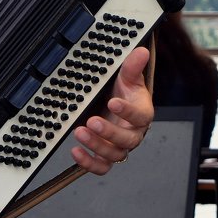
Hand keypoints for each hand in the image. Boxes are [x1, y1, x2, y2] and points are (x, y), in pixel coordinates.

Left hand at [70, 45, 153, 175]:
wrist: (114, 105)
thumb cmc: (123, 93)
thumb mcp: (127, 78)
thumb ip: (132, 67)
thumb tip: (141, 51)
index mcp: (141, 114)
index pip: (140, 116)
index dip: (127, 111)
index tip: (113, 102)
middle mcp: (132, 133)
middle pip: (127, 140)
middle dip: (109, 132)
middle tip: (92, 121)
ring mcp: (119, 146)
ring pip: (114, 154)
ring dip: (96, 146)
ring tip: (79, 132)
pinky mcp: (106, 155)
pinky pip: (101, 166)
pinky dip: (89, 163)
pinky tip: (76, 151)